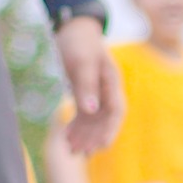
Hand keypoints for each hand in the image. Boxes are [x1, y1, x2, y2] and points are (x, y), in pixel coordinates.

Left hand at [56, 16, 121, 153]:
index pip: (116, 111)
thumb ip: (86, 86)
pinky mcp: (87, 94)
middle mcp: (108, 90)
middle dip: (93, 137)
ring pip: (94, 120)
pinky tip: (67, 136)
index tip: (101, 146)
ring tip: (70, 149)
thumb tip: (90, 111)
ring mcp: (99, 93)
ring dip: (84, 135)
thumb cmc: (78, 43)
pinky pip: (84, 115)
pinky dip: (77, 126)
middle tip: (79, 152)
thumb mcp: (81, 62)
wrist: (73, 30)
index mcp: (112, 81)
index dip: (110, 129)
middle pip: (105, 119)